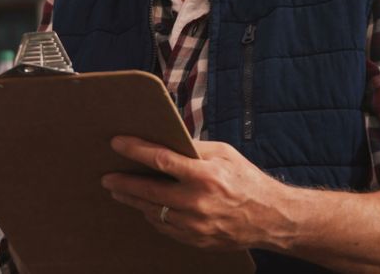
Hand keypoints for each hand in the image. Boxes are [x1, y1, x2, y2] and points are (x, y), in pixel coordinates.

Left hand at [100, 136, 296, 251]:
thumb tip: (165, 139)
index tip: (117, 143)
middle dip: (123, 183)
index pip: (161, 160)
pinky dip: (154, 215)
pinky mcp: (196, 240)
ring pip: (153, 212)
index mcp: (205, 176)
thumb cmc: (247, 180)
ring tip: (120, 191)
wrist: (272, 219)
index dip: (135, 150)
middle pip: (148, 192)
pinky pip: (165, 227)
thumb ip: (194, 148)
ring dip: (134, 201)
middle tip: (106, 178)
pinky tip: (146, 207)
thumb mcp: (225, 155)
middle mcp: (198, 202)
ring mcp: (196, 225)